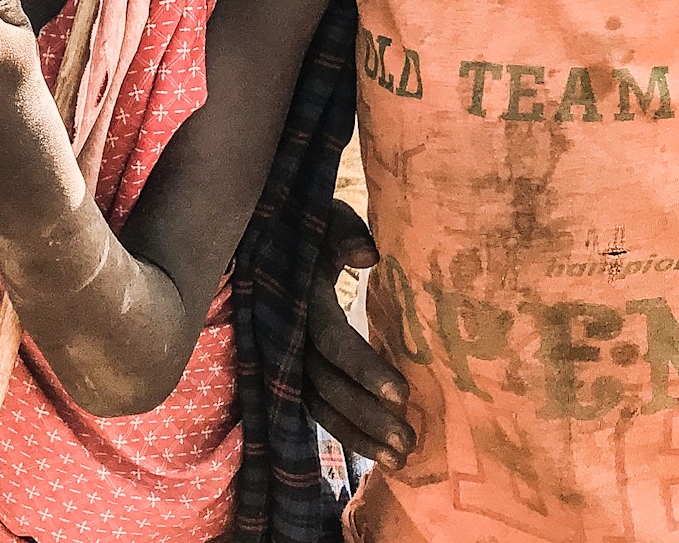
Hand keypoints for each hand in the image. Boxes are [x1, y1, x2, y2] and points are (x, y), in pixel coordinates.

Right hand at [304, 200, 414, 470]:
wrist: (269, 233)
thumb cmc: (309, 224)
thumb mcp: (326, 217)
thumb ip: (345, 233)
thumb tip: (370, 256)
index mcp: (301, 295)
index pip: (331, 339)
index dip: (364, 368)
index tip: (403, 394)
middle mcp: (289, 331)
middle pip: (327, 384)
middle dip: (368, 416)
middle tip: (409, 440)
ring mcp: (287, 353)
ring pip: (319, 404)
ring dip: (358, 434)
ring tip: (400, 460)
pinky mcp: (293, 366)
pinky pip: (316, 405)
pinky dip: (345, 430)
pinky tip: (375, 453)